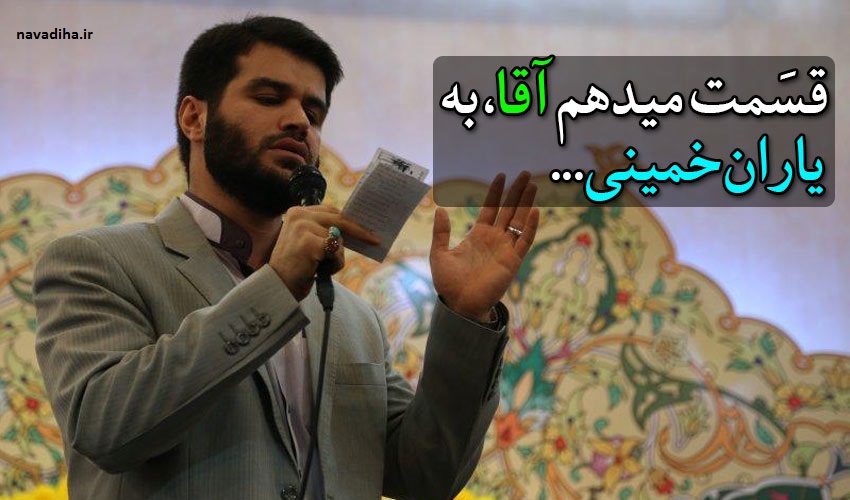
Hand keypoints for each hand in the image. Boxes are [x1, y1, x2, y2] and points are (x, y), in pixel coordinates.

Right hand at [270, 205, 378, 300]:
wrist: (278, 288)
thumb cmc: (297, 267)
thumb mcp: (309, 243)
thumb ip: (325, 232)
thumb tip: (355, 230)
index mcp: (298, 212)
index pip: (332, 211)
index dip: (350, 221)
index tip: (366, 227)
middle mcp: (299, 215)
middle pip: (340, 220)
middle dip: (360, 232)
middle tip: (375, 240)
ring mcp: (303, 228)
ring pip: (339, 240)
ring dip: (335, 258)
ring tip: (318, 267)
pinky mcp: (308, 243)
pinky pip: (336, 252)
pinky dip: (333, 265)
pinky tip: (319, 271)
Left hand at [430, 171, 538, 321]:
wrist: (459, 305)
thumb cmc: (449, 283)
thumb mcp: (439, 254)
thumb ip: (441, 232)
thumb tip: (440, 209)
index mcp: (478, 235)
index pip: (490, 208)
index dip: (496, 192)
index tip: (501, 176)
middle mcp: (494, 239)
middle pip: (509, 210)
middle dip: (516, 192)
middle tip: (525, 173)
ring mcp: (505, 249)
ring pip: (519, 221)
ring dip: (526, 203)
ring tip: (532, 185)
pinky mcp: (513, 261)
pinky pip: (524, 241)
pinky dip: (530, 227)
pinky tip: (534, 211)